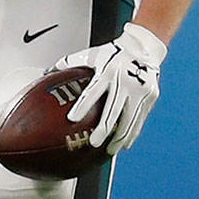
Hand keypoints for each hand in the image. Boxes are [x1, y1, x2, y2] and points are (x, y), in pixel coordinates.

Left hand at [53, 22, 166, 154]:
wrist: (143, 47)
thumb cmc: (111, 52)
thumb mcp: (91, 54)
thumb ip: (69, 63)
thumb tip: (47, 72)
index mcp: (107, 71)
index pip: (93, 91)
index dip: (83, 106)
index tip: (72, 119)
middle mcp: (125, 81)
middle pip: (113, 110)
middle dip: (104, 129)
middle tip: (94, 143)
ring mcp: (140, 90)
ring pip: (129, 119)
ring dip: (120, 138)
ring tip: (110, 150)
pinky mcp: (151, 97)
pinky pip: (140, 119)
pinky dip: (132, 133)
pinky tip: (125, 144)